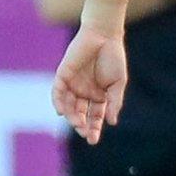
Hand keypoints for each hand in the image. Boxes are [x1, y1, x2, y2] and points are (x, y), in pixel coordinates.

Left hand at [53, 26, 127, 143]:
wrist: (104, 35)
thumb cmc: (113, 57)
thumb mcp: (118, 83)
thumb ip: (114, 102)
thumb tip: (112, 122)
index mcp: (98, 94)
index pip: (94, 116)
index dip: (94, 128)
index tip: (93, 140)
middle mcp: (84, 91)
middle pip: (80, 114)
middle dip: (82, 125)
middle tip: (85, 133)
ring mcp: (73, 83)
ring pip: (69, 105)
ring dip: (72, 116)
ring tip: (78, 124)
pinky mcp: (63, 74)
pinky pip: (58, 91)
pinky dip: (58, 102)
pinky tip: (61, 112)